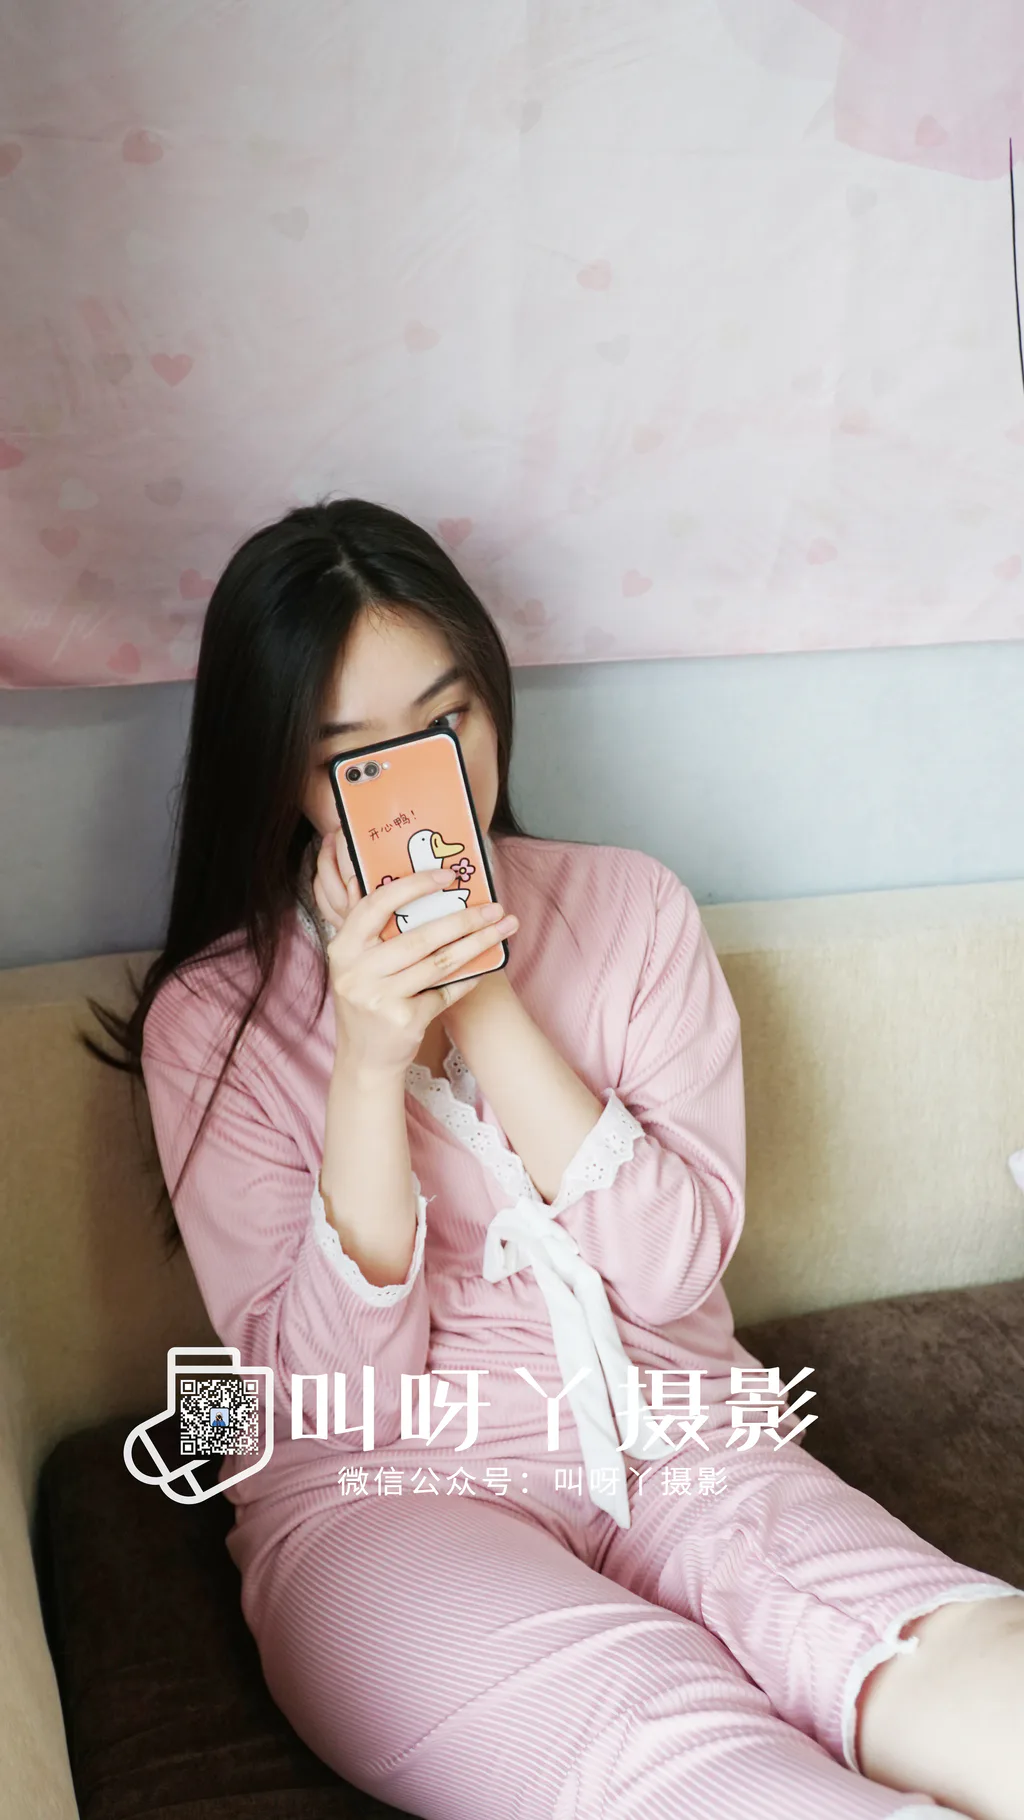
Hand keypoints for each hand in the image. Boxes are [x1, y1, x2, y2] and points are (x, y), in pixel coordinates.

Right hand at [312, 829, 518, 1080]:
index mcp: (343, 948)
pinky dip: (469, 977)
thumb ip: (359, 924)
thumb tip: (360, 877)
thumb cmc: (365, 1002)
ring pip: (439, 963)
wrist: (364, 1059)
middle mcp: (357, 972)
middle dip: (464, 919)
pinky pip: (446, 991)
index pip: (378, 904)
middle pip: (419, 936)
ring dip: (477, 944)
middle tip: (494, 908)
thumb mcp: (353, 964)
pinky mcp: (404, 1019)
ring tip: (502, 930)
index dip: (413, 885)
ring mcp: (380, 998)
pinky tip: (487, 965)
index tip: (447, 875)